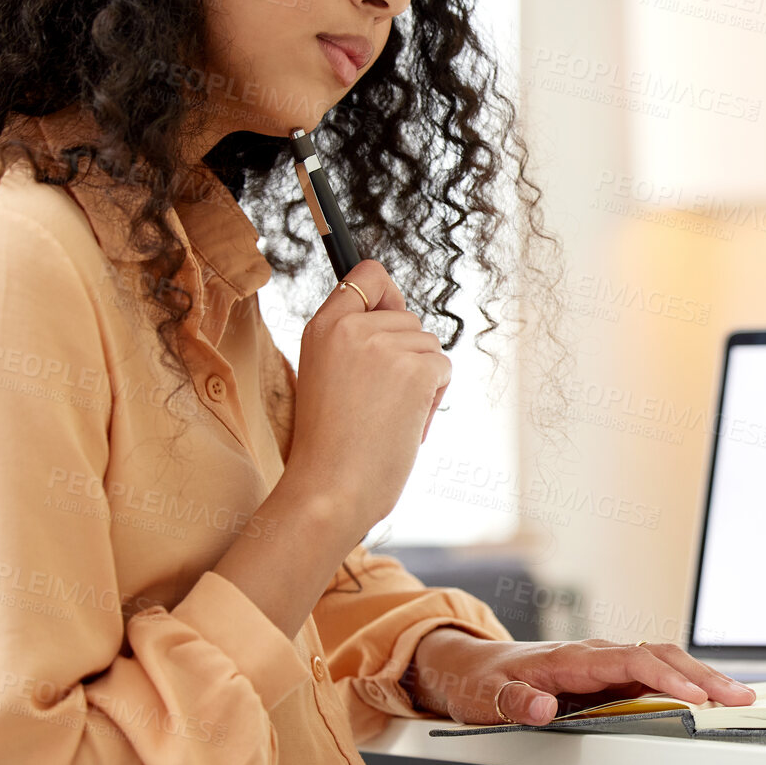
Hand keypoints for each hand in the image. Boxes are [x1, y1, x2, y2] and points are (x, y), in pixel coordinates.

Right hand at [284, 259, 451, 536]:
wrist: (329, 489)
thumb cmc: (329, 446)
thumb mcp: (325, 378)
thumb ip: (354, 344)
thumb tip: (401, 319)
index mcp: (323, 327)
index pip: (366, 275)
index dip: (387, 293)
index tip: (391, 312)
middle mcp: (352, 327)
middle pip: (408, 317)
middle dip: (408, 355)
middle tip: (380, 400)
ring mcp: (385, 345)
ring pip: (429, 345)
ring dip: (421, 381)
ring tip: (388, 417)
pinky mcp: (415, 369)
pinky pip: (443, 369)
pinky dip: (433, 398)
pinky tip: (405, 424)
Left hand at [406, 630, 756, 724]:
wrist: (470, 666)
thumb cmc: (481, 682)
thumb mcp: (486, 698)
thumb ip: (515, 701)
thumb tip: (543, 706)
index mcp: (573, 657)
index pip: (631, 662)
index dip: (666, 680)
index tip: (696, 699)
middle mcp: (596, 654)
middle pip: (660, 657)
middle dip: (704, 676)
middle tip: (741, 698)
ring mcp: (605, 663)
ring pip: (663, 662)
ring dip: (702, 678)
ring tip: (738, 697)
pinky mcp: (608, 676)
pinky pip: (654, 673)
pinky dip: (686, 681)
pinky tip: (708, 696)